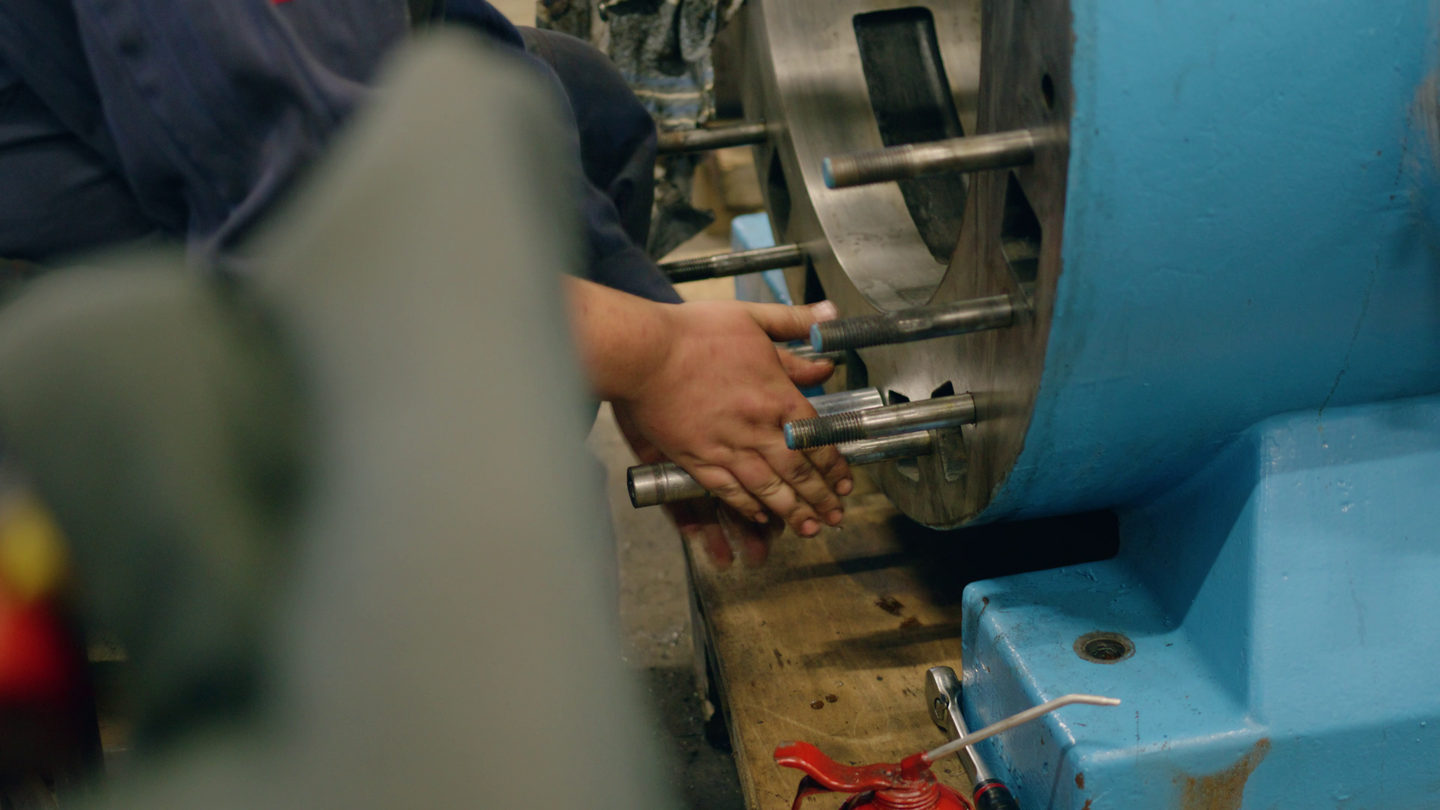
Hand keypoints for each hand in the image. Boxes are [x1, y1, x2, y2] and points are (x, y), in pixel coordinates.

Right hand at [613, 299, 851, 535]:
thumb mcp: (752, 317)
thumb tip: (829, 315)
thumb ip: (794, 322)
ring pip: (767, 487)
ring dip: (791, 510)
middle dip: (821, 497)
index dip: (834, 465)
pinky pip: (726, 489)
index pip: (817, 437)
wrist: (644, 351)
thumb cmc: (694, 332)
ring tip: (810, 528)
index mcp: (776, 394)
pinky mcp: (695, 457)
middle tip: (836, 516)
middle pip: (797, 470)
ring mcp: (725, 446)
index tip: (845, 482)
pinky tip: (760, 516)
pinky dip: (746, 505)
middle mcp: (756, 427)